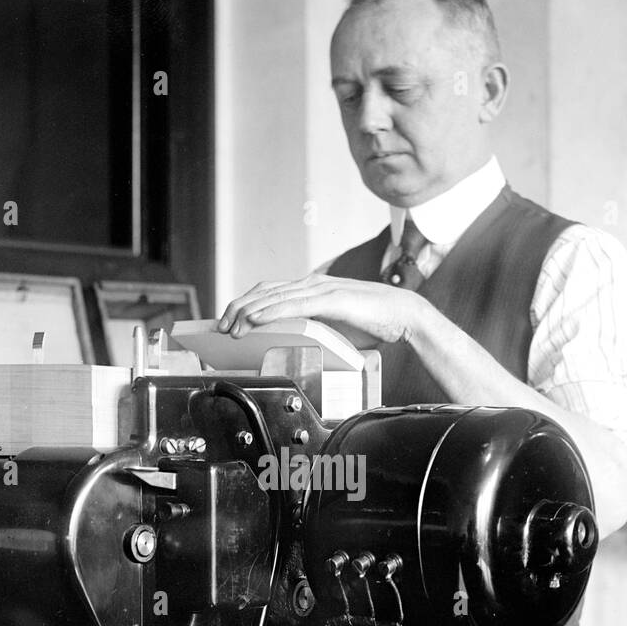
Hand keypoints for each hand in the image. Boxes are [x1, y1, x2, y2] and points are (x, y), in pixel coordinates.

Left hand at [217, 274, 418, 347]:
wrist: (404, 316)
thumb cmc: (375, 323)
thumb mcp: (337, 326)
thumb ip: (316, 327)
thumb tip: (298, 342)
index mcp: (314, 288)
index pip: (271, 291)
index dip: (248, 303)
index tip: (231, 319)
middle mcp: (313, 283)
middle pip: (265, 291)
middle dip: (239, 307)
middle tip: (221, 325)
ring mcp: (321, 289)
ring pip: (274, 297)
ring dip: (249, 311)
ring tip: (231, 326)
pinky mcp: (330, 299)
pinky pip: (293, 305)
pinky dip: (270, 312)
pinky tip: (256, 321)